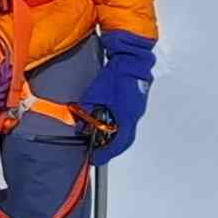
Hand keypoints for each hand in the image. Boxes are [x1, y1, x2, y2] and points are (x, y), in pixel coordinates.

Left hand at [79, 31, 155, 166]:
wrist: (132, 59)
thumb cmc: (116, 75)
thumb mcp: (95, 94)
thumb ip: (86, 110)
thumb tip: (80, 122)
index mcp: (126, 118)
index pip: (116, 144)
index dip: (105, 154)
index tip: (96, 159)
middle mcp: (134, 117)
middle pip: (124, 141)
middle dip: (111, 149)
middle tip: (100, 152)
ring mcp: (137, 110)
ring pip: (127, 131)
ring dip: (116, 138)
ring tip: (103, 139)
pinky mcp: (137, 103)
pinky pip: (128, 121)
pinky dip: (120, 127)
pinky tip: (110, 122)